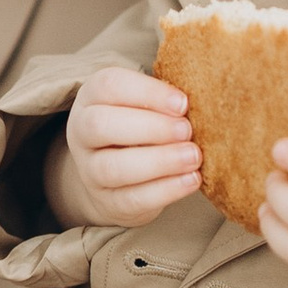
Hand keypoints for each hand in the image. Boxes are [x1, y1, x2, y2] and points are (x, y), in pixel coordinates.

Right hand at [48, 66, 201, 227]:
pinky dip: (165, 190)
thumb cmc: (139, 128)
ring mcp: (89, 170)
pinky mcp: (107, 202)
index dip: (148, 92)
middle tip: (187, 130)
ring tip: (194, 156)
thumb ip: (164, 100)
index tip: (183, 103)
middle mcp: (82, 131)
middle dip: (150, 127)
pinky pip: (132, 198)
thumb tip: (205, 99)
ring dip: (159, 161)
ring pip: (113, 166)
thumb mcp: (142, 105)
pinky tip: (192, 179)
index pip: (110, 85)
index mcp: (92, 96)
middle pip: (102, 125)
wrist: (113, 178)